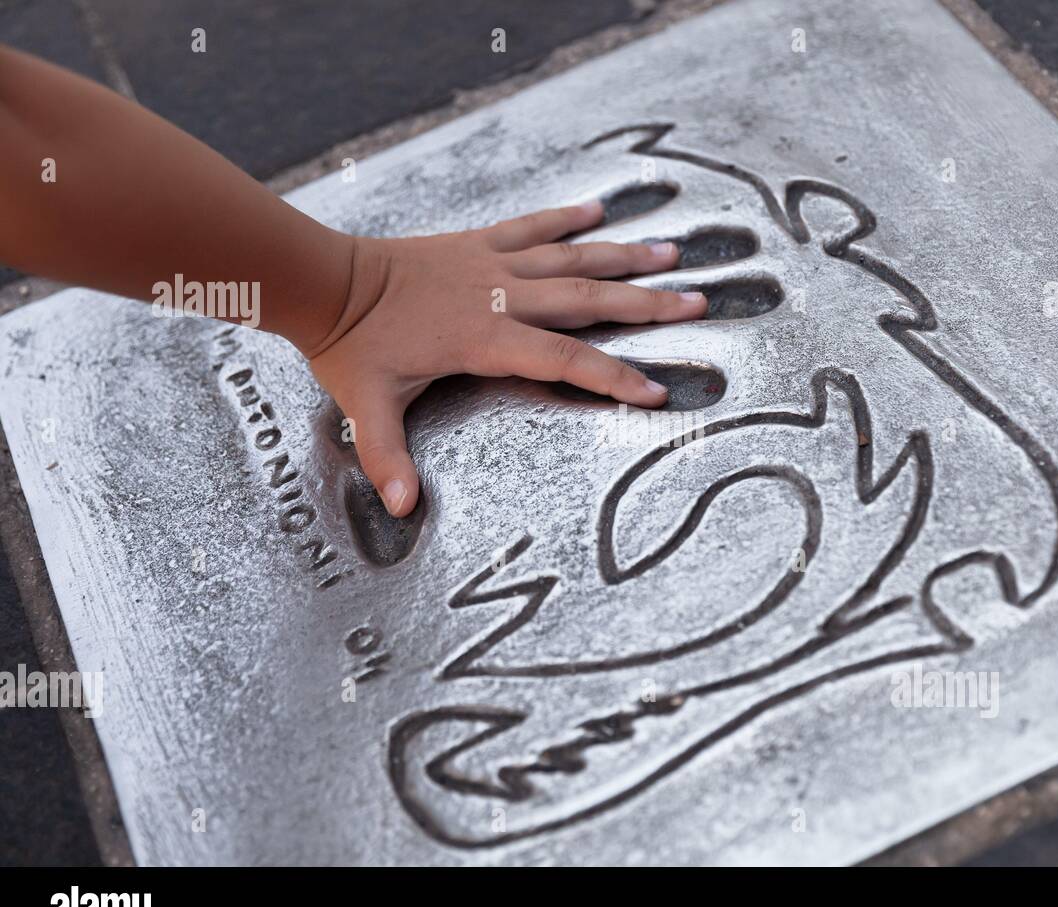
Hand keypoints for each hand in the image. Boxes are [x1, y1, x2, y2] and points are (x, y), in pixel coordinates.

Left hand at [304, 201, 706, 516]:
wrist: (325, 280)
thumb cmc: (351, 346)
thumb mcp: (367, 406)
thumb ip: (389, 457)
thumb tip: (402, 507)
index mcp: (485, 339)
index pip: (564, 361)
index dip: (612, 377)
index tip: (654, 391)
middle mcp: (501, 298)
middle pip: (587, 301)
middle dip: (645, 306)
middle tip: (696, 304)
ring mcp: (492, 266)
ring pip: (571, 258)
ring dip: (623, 257)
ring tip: (671, 253)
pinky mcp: (478, 244)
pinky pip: (531, 227)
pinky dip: (566, 218)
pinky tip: (599, 210)